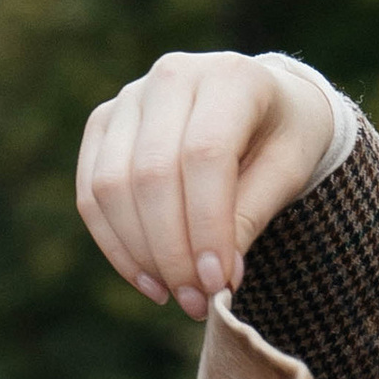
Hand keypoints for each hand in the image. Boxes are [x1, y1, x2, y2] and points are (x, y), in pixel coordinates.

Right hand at [77, 51, 345, 321]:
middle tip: (197, 301)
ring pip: (111, 186)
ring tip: (177, 295)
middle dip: (171, 250)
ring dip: (140, 254)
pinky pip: (91, 194)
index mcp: (231, 77)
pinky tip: (149, 280)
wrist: (258, 104)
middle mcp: (172, 76)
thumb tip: (215, 279)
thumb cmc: (280, 138)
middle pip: (151, 174)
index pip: (204, 155)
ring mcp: (129, 98)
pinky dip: (115, 245)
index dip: (207, 226)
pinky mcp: (102, 124)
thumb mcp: (288, 173)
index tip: (218, 283)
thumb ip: (251, 216)